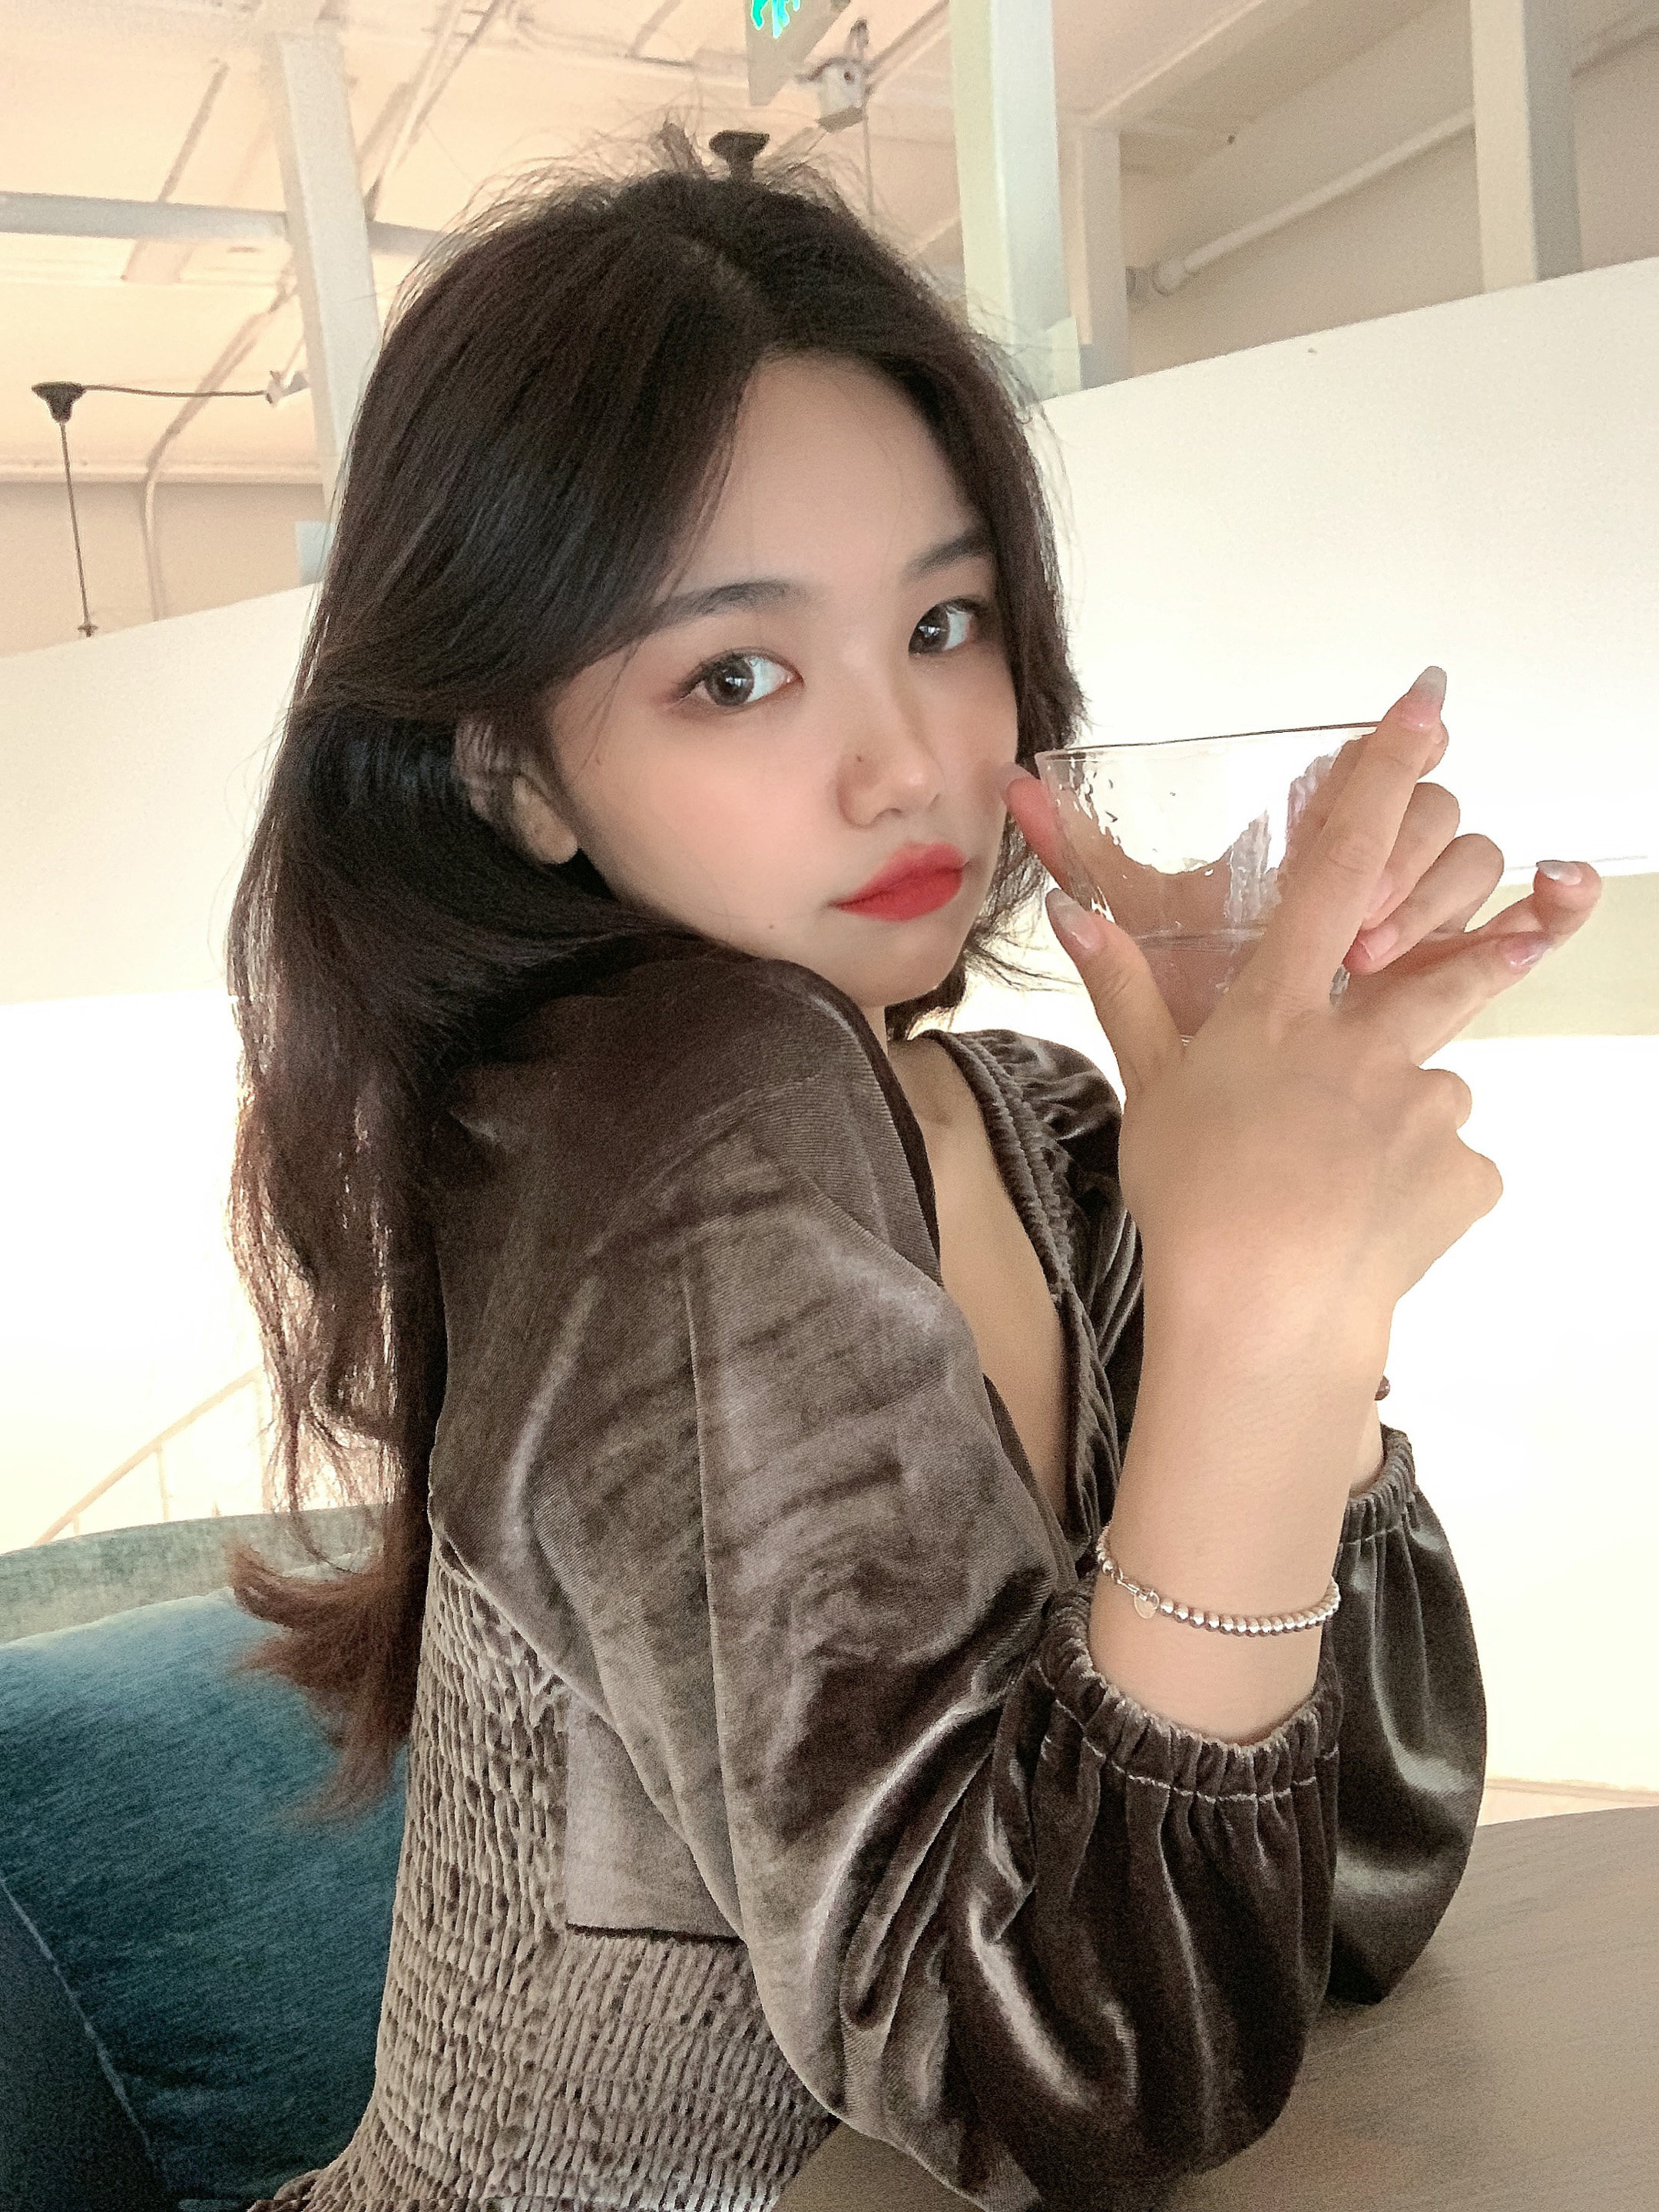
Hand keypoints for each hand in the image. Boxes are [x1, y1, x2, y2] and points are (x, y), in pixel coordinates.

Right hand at [998, 669, 1602, 1334]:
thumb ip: (1122, 990)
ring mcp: (1425, 1104)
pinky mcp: (1466, 1173)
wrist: (1264, 1318)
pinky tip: (1365, 1226)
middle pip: (1446, 959)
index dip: (1384, 778)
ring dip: (1397, 1114)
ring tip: (1336, 1180)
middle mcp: (1364, 1039)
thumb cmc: (1191, 1200)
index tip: (1430, 706)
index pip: (1337, 866)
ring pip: (1434, 1082)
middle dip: (1490, 930)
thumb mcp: (1147, 1088)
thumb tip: (1070, 909)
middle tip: (1534, 912)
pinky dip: (1415, 1188)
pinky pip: (1450, 1166)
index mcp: (1281, 1010)